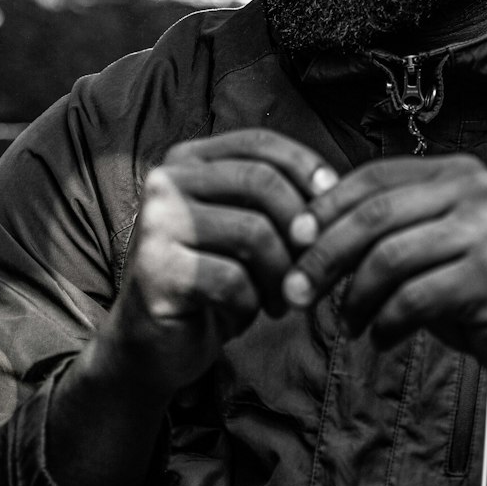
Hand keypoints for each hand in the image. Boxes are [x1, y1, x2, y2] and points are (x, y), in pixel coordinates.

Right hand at [96, 129, 337, 403]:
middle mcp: (166, 183)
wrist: (151, 342)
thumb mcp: (240, 224)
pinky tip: (243, 315)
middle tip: (311, 266)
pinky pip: (233, 280)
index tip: (335, 199)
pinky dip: (251, 304)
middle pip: (262, 182)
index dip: (306, 166)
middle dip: (301, 227)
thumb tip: (334, 189)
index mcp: (187, 160)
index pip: (259, 143)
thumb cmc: (209, 279)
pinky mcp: (157, 272)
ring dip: (282, 274)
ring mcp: (157, 225)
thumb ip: (274, 198)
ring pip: (254, 232)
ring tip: (281, 300)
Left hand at [281, 154, 486, 394]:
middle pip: (374, 216)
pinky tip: (381, 339)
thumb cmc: (484, 289)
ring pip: (388, 258)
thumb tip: (307, 228)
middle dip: (323, 256)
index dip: (325, 209)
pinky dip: (386, 323)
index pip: (373, 177)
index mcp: (458, 171)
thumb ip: (390, 228)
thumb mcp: (437, 243)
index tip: (291, 242)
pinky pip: (413, 298)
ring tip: (348, 324)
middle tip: (294, 292)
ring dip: (354, 298)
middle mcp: (475, 190)